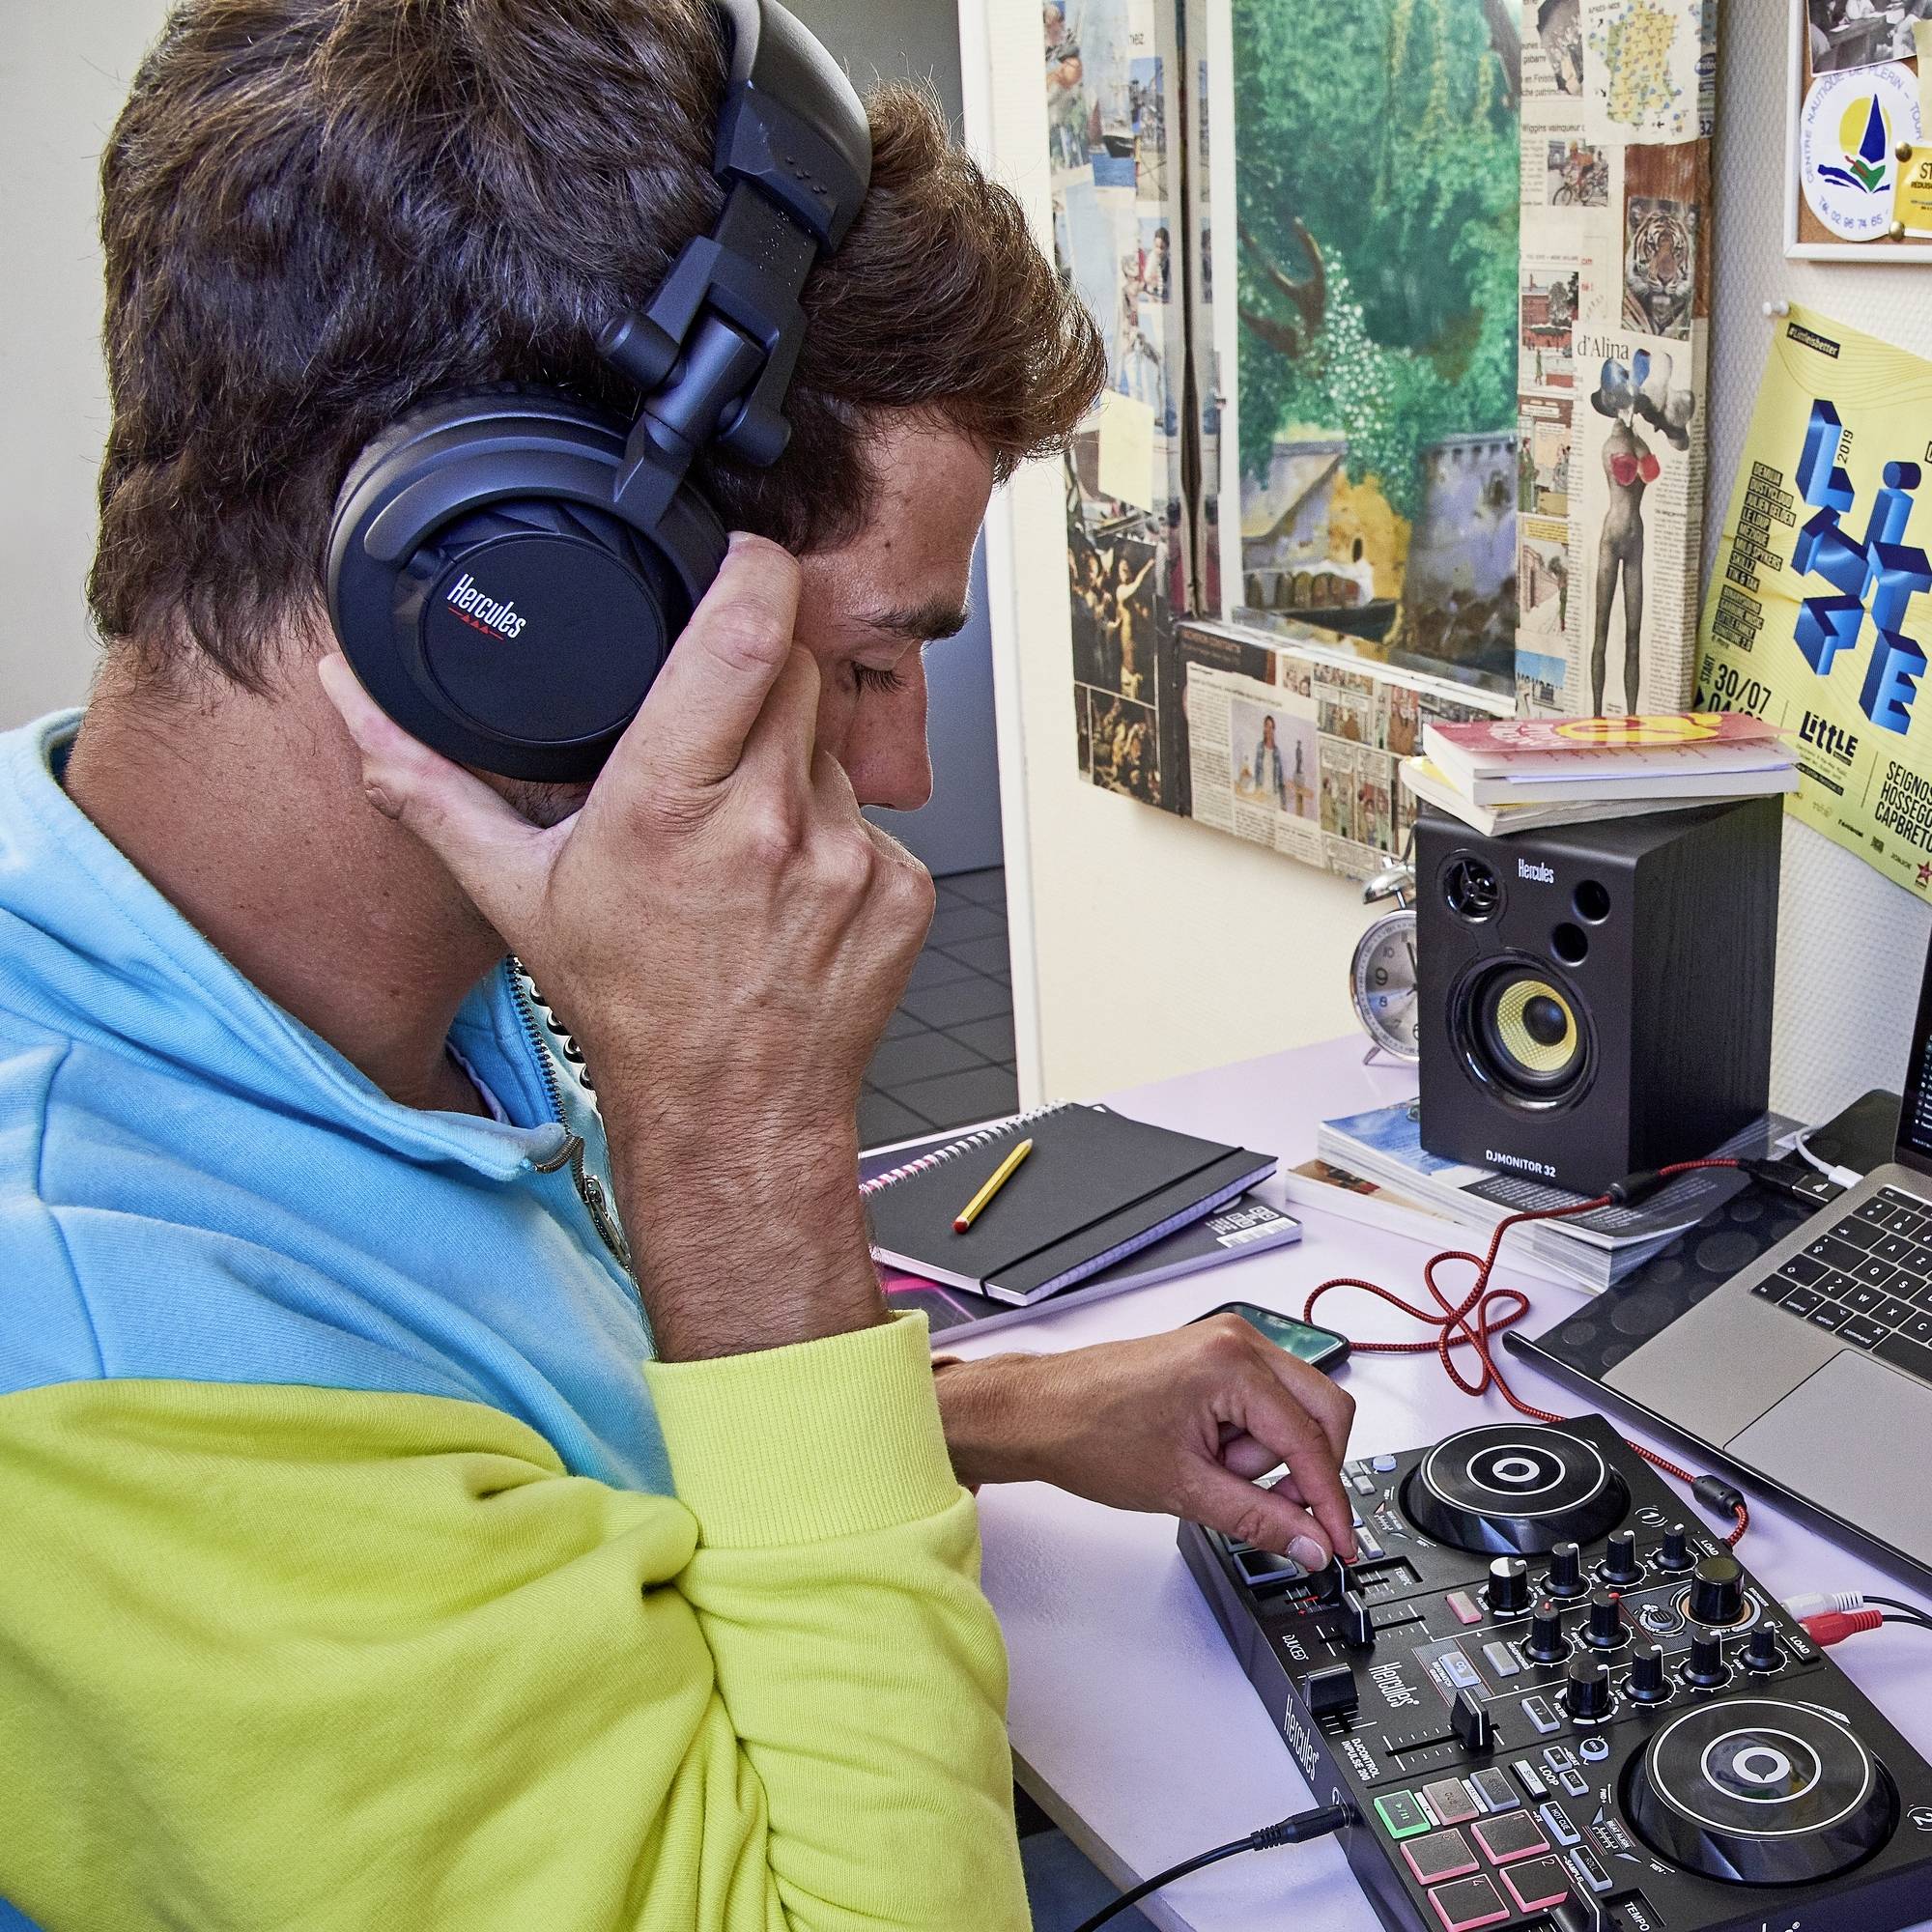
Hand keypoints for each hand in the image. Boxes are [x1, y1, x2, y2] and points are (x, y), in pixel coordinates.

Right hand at [319, 535, 934, 1359]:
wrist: (731, 1112)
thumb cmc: (631, 1009)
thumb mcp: (516, 892)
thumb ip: (431, 785)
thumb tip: (353, 704)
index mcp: (667, 803)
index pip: (746, 631)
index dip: (753, 570)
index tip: (741, 560)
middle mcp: (765, 823)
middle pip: (793, 669)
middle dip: (759, 677)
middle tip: (715, 744)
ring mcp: (844, 856)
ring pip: (832, 743)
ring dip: (793, 764)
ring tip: (745, 840)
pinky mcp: (900, 888)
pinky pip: (873, 814)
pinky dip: (836, 831)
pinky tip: (793, 885)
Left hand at [935, 1317, 1358, 1568]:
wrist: (1037, 1411)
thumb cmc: (1087, 1432)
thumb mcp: (1184, 1489)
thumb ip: (1259, 1519)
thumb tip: (1310, 1542)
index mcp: (1234, 1363)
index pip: (1311, 1440)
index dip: (1330, 1502)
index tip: (1338, 1542)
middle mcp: (1238, 1340)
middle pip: (1322, 1410)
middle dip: (1305, 1468)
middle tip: (1274, 1508)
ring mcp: (1226, 1343)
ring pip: (1295, 1408)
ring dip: (1269, 1454)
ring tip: (1209, 1471)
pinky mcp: (1213, 1356)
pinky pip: (1264, 1401)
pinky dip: (1251, 1437)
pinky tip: (1209, 1455)